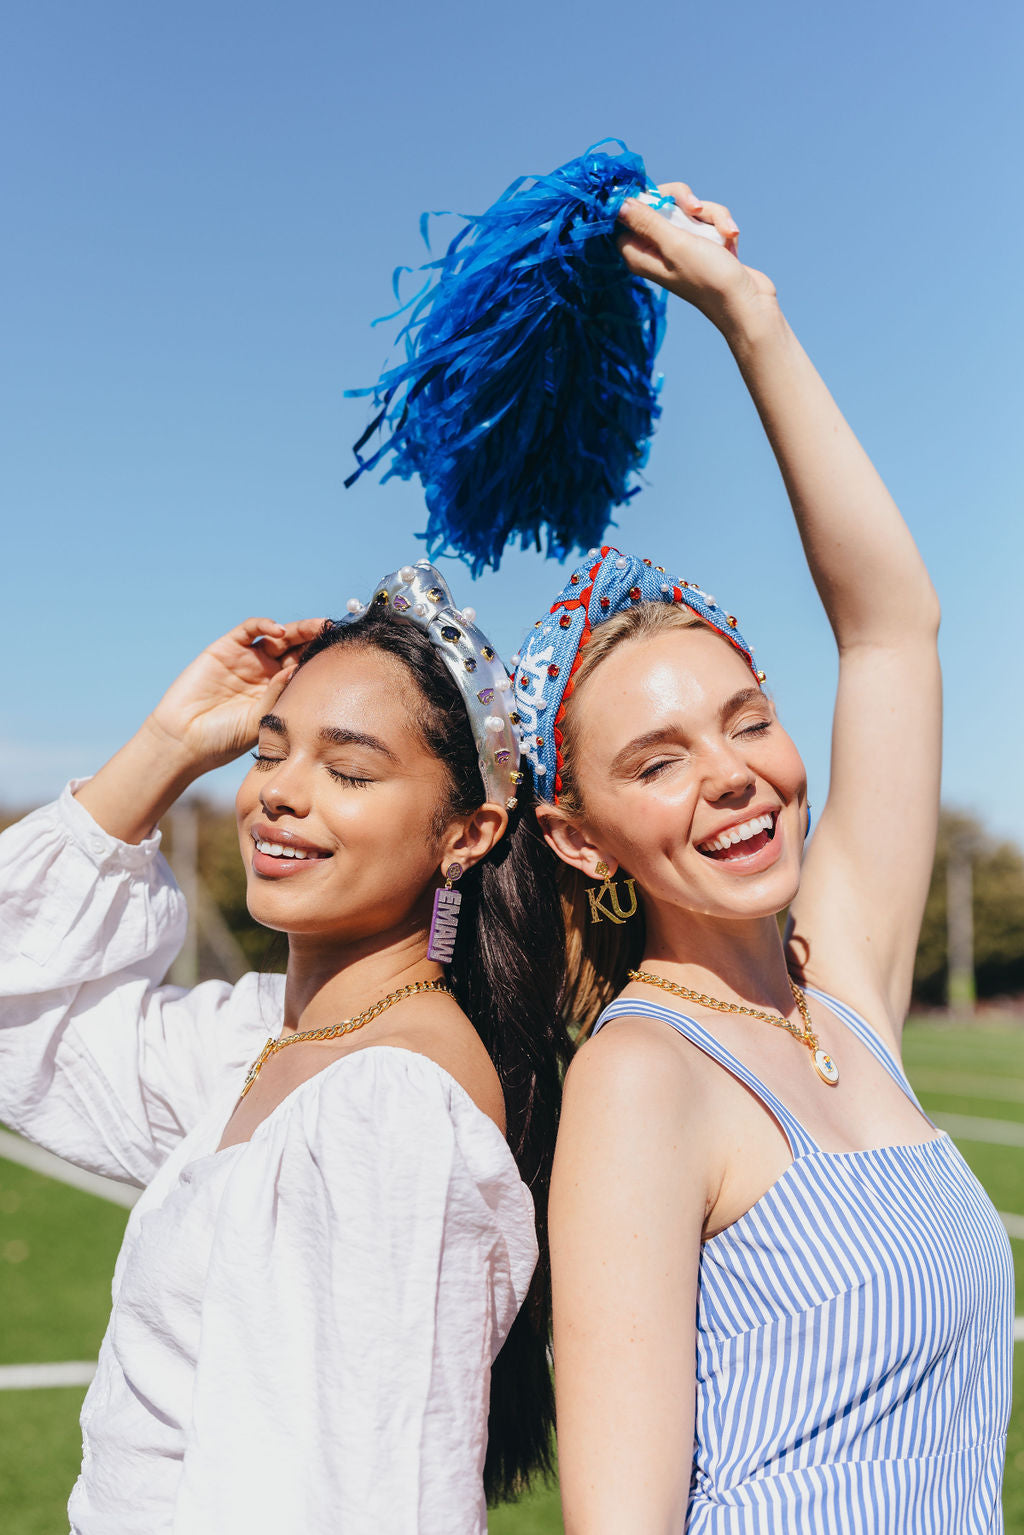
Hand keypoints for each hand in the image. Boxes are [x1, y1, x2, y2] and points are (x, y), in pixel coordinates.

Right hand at [147, 616, 325, 772]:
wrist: (185, 741)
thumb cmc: (224, 739)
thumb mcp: (260, 719)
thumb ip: (277, 694)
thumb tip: (296, 669)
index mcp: (278, 691)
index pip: (305, 668)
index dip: (321, 658)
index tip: (344, 652)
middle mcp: (264, 672)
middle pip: (295, 647)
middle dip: (315, 637)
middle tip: (333, 630)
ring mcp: (246, 659)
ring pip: (276, 635)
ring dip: (297, 628)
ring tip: (316, 627)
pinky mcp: (224, 649)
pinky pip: (248, 630)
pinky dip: (263, 625)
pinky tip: (277, 631)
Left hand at [617, 182, 776, 331]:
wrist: (745, 301)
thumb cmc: (708, 278)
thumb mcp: (674, 244)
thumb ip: (646, 222)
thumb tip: (618, 204)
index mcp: (641, 254)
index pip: (627, 217)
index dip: (642, 201)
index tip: (660, 199)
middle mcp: (657, 250)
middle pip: (660, 204)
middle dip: (684, 201)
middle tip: (695, 210)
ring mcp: (680, 246)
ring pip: (689, 209)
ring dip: (711, 216)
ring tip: (724, 235)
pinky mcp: (701, 244)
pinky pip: (707, 220)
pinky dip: (720, 226)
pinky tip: (730, 242)